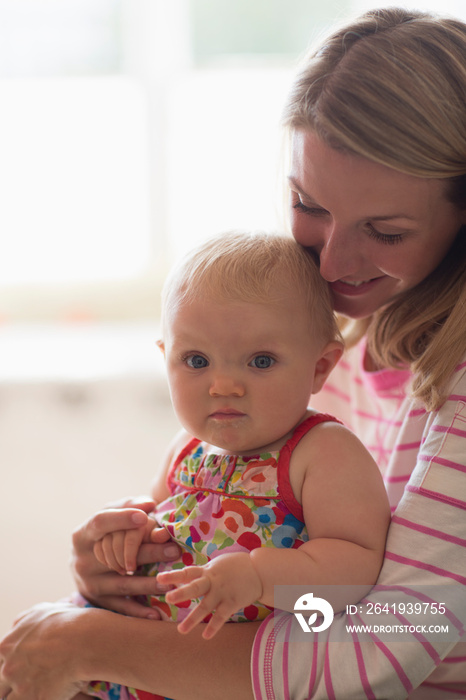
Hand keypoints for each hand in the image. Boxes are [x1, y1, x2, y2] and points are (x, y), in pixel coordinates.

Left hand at [0, 602, 87, 699]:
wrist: (84, 641)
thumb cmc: (67, 622)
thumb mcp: (41, 611)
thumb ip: (22, 621)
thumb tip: (15, 628)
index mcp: (6, 645)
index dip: (7, 665)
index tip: (18, 668)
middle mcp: (9, 667)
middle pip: (1, 682)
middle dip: (9, 683)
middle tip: (26, 680)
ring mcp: (20, 685)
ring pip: (9, 697)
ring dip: (20, 694)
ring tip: (34, 688)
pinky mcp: (34, 699)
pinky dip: (35, 699)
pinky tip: (45, 694)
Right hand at [71, 497, 180, 617]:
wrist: (84, 560)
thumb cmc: (105, 531)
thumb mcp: (112, 513)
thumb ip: (129, 505)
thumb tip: (149, 504)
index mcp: (83, 534)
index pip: (100, 523)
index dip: (122, 520)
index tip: (144, 517)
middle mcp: (82, 560)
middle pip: (117, 555)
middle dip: (148, 552)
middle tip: (174, 550)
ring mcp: (89, 583)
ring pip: (122, 583)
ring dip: (148, 584)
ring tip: (170, 582)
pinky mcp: (98, 602)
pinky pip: (121, 607)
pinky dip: (138, 612)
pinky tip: (156, 614)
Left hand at [157, 552, 262, 638]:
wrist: (259, 570)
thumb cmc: (237, 565)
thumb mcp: (218, 563)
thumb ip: (203, 571)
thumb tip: (189, 574)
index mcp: (207, 570)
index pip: (187, 572)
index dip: (173, 575)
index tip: (158, 579)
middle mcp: (213, 581)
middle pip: (195, 587)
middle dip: (182, 592)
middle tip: (168, 598)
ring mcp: (222, 592)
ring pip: (206, 606)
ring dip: (194, 619)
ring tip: (181, 630)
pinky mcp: (232, 602)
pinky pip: (221, 617)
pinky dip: (213, 627)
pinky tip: (205, 636)